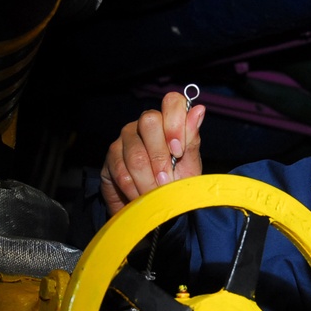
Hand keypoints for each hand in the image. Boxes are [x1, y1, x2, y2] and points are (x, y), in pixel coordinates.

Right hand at [101, 91, 205, 215]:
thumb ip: (191, 141)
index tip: (178, 152)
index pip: (172, 102)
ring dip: (148, 180)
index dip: (175, 123)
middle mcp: (144, 124)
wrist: (153, 208)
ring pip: (136, 153)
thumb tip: (199, 110)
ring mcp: (125, 138)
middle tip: (167, 182)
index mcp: (168, 121)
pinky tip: (141, 198)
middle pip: (149, 122)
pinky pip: (121, 171)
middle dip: (160, 157)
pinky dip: (135, 189)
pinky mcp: (111, 156)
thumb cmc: (174, 184)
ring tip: (156, 196)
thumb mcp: (189, 166)